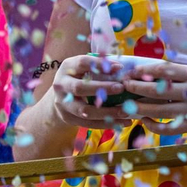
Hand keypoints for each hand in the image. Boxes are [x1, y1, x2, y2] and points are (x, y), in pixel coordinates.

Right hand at [44, 54, 184, 129]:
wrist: (60, 98)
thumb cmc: (80, 78)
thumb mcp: (86, 68)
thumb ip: (101, 67)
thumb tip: (123, 67)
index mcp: (67, 68)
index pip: (82, 63)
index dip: (100, 64)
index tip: (120, 67)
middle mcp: (61, 85)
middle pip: (80, 87)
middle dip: (102, 88)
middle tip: (121, 88)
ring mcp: (63, 104)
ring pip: (84, 110)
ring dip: (107, 112)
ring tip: (126, 111)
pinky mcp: (68, 118)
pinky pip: (89, 124)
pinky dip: (107, 124)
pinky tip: (123, 122)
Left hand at [121, 62, 186, 133]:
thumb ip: (180, 77)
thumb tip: (151, 76)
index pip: (164, 70)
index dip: (144, 70)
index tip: (131, 71)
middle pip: (157, 88)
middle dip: (137, 87)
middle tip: (123, 86)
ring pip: (159, 109)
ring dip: (140, 107)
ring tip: (127, 106)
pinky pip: (167, 127)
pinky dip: (153, 125)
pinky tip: (145, 121)